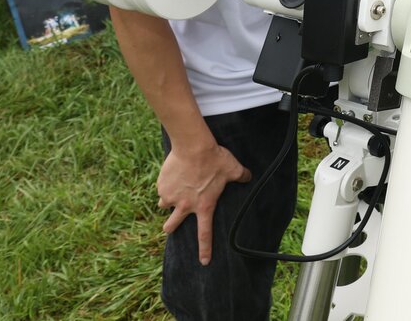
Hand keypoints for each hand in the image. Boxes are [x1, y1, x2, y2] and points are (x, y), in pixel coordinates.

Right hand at [157, 144, 251, 264]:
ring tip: (173, 192)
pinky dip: (165, 186)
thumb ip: (241, 176)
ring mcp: (171, 197)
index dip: (205, 249)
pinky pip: (161, 190)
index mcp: (204, 206)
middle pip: (172, 226)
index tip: (204, 262)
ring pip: (164, 206)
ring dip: (167, 202)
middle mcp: (185, 206)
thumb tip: (249, 176)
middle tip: (170, 228)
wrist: (193, 147)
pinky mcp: (162, 186)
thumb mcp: (233, 168)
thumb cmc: (215, 159)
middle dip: (170, 228)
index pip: (205, 233)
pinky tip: (172, 176)